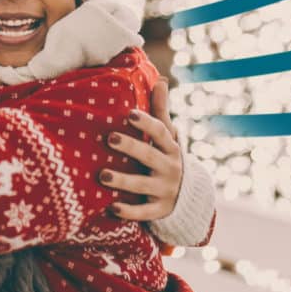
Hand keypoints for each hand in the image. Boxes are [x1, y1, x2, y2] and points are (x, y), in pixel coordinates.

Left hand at [101, 77, 184, 220]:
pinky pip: (143, 213)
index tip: (130, 114)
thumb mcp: (168, 137)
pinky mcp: (159, 211)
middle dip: (131, 147)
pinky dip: (129, 211)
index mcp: (170, 148)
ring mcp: (164, 191)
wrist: (189, 198)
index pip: (161, 133)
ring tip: (102, 176)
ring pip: (142, 186)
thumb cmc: (167, 158)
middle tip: (110, 138)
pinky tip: (112, 207)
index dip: (147, 123)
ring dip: (122, 181)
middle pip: (149, 156)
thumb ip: (161, 111)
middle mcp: (169, 169)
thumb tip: (160, 79)